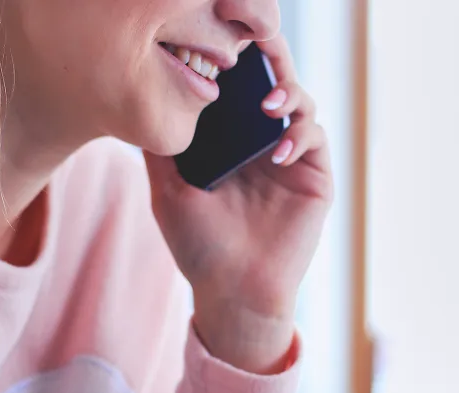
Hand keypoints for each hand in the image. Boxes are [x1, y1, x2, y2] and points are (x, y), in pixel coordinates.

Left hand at [144, 35, 332, 374]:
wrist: (234, 291)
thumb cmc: (199, 246)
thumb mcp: (168, 190)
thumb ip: (160, 147)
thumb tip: (143, 95)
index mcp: (230, 140)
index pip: (237, 84)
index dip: (235, 56)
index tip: (221, 34)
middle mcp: (262, 143)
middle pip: (273, 80)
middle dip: (269, 57)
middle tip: (257, 43)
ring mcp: (291, 160)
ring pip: (300, 102)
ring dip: (287, 93)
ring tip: (268, 103)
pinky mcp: (314, 179)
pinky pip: (315, 139)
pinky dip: (301, 134)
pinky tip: (279, 150)